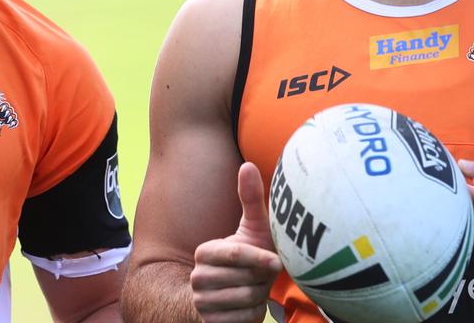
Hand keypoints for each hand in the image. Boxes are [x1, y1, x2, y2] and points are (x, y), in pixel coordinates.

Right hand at [189, 162, 282, 322]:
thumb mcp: (252, 229)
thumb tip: (248, 165)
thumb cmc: (248, 259)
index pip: (235, 255)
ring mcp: (201, 302)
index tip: (276, 261)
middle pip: (245, 280)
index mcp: (205, 252)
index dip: (259, 258)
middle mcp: (198, 277)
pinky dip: (254, 315)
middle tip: (262, 276)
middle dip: (261, 280)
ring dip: (259, 296)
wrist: (232, 298)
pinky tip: (250, 306)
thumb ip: (250, 198)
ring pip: (246, 300)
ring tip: (256, 288)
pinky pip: (243, 319)